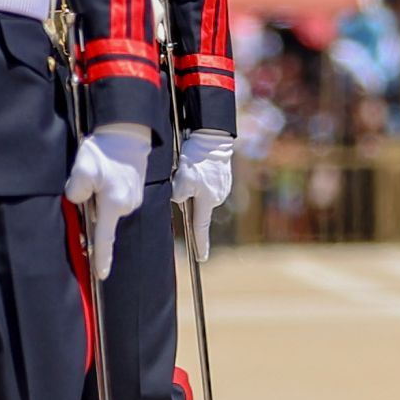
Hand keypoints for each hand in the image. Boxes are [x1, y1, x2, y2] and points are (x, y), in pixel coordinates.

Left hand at [66, 124, 152, 278]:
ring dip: (97, 200)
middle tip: (86, 187)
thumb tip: (77, 201)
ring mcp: (133, 199)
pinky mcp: (134, 191)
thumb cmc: (105, 151)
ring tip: (96, 176)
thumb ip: (75, 192)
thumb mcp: (82, 170)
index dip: (102, 258)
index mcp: (113, 205)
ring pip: (107, 209)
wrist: (127, 132)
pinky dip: (106, 193)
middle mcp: (126, 206)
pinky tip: (104, 176)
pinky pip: (114, 201)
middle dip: (90, 212)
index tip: (101, 275)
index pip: (104, 238)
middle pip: (101, 220)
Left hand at [175, 129, 237, 259]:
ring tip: (188, 168)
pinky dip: (200, 178)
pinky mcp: (222, 177)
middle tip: (181, 178)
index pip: (200, 228)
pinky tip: (196, 166)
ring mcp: (221, 187)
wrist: (212, 139)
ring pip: (200, 194)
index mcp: (207, 202)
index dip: (200, 245)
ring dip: (193, 186)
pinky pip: (206, 184)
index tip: (201, 259)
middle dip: (187, 199)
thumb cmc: (197, 160)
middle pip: (196, 206)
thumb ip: (178, 195)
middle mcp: (216, 197)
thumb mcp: (182, 179)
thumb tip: (179, 200)